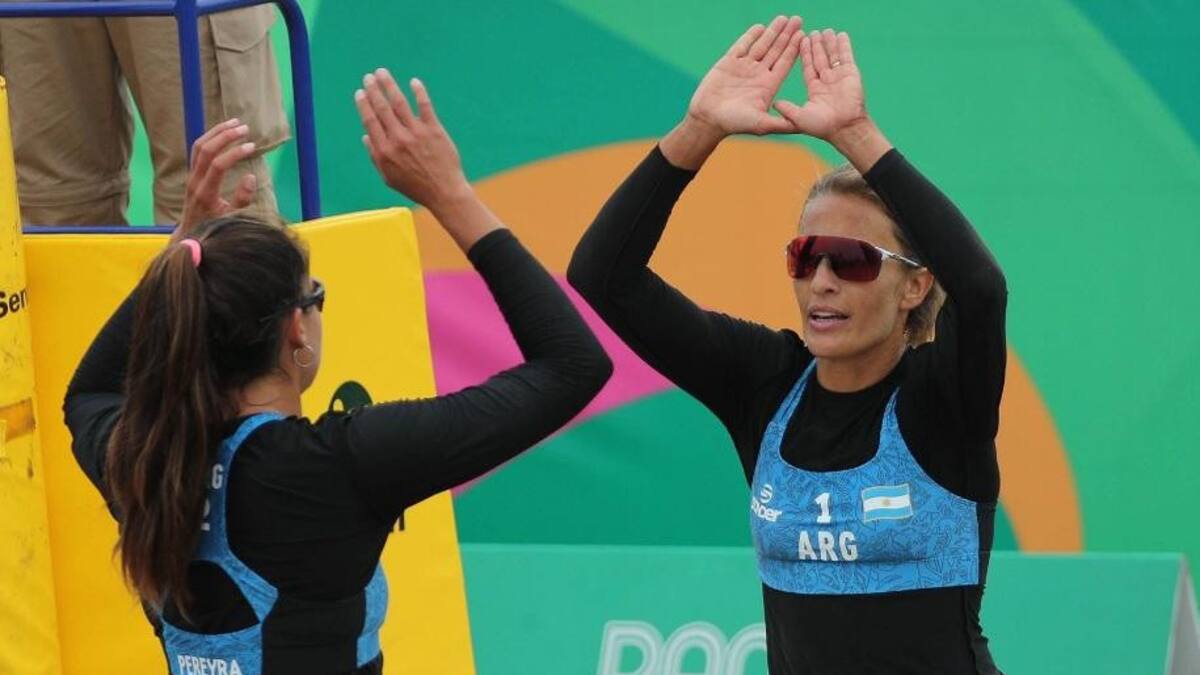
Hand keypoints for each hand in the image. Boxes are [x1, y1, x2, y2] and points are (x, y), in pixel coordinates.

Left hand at [176, 119, 257, 240]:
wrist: (191, 234)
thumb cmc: (216, 228)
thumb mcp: (233, 219)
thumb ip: (242, 200)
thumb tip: (250, 177)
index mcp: (205, 193)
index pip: (218, 165)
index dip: (235, 153)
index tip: (252, 147)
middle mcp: (195, 181)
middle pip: (205, 150)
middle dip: (225, 136)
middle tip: (245, 128)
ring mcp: (191, 176)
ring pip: (199, 146)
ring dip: (216, 132)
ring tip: (235, 123)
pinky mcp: (192, 174)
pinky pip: (198, 150)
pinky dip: (211, 138)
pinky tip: (224, 133)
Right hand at [356, 69, 470, 214]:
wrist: (444, 192)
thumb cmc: (415, 186)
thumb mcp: (389, 177)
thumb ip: (375, 156)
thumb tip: (365, 136)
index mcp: (384, 151)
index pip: (370, 121)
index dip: (364, 105)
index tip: (360, 93)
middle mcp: (398, 140)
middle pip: (382, 108)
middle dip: (374, 90)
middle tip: (368, 77)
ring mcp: (417, 134)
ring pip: (399, 103)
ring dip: (390, 85)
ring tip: (382, 72)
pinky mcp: (434, 131)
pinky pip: (425, 106)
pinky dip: (419, 92)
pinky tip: (414, 82)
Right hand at [685, 15, 803, 137]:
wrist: (707, 119)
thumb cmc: (734, 124)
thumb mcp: (761, 124)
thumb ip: (780, 123)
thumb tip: (801, 126)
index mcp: (768, 86)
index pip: (784, 63)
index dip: (794, 49)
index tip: (804, 35)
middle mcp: (758, 75)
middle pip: (776, 51)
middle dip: (787, 36)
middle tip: (798, 20)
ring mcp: (744, 68)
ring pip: (761, 45)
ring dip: (772, 32)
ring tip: (783, 18)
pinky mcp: (728, 63)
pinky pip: (742, 46)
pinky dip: (751, 36)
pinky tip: (761, 27)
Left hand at [774, 29, 868, 141]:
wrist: (845, 128)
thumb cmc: (822, 127)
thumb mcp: (799, 118)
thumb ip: (787, 110)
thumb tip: (774, 103)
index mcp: (815, 89)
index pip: (808, 67)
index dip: (804, 54)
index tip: (800, 41)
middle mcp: (827, 82)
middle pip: (820, 59)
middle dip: (816, 46)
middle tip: (811, 32)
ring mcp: (839, 77)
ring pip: (832, 56)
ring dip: (829, 43)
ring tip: (825, 31)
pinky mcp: (851, 74)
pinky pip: (846, 57)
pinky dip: (844, 46)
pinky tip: (840, 35)